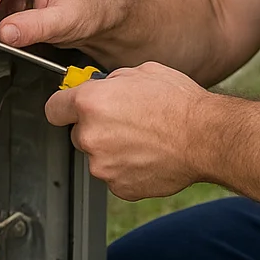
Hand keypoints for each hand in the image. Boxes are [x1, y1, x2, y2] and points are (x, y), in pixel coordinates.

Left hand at [44, 62, 212, 200]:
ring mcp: (103, 166)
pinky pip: (114, 175)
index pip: (53, 108)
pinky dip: (127, 168)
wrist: (206, 137)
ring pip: (97, 156)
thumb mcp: (141, 72)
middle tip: (126, 120)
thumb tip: (101, 87)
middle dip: (96, 128)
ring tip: (143, 138)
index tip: (72, 109)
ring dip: (112, 149)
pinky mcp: (119, 187)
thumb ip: (110, 82)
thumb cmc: (179, 103)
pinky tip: (148, 155)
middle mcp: (91, 135)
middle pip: (77, 133)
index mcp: (91, 103)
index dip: (65, 106)